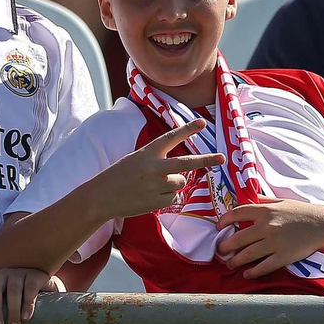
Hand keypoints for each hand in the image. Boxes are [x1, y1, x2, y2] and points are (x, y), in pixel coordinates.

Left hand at [0, 267, 62, 323]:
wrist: (44, 288)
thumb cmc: (19, 299)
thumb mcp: (5, 303)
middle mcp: (3, 274)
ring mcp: (19, 274)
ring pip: (13, 288)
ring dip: (13, 310)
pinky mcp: (35, 276)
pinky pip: (30, 287)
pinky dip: (28, 303)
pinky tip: (26, 316)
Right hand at [93, 119, 224, 219]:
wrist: (101, 197)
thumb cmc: (119, 176)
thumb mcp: (135, 160)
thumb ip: (158, 161)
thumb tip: (183, 173)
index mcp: (147, 152)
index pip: (171, 138)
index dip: (187, 129)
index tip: (203, 122)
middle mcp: (154, 167)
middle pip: (186, 163)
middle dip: (206, 160)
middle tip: (222, 158)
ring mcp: (156, 185)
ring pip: (179, 183)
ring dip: (171, 185)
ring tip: (150, 187)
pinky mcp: (157, 201)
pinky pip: (173, 198)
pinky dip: (165, 198)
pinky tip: (149, 196)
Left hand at [216, 197, 323, 278]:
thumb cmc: (302, 212)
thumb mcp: (282, 201)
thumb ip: (264, 201)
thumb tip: (249, 198)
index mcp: (265, 210)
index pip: (237, 213)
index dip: (224, 221)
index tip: (218, 228)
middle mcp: (267, 226)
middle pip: (238, 238)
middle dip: (225, 247)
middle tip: (220, 251)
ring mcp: (275, 242)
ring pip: (247, 255)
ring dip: (235, 261)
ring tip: (230, 264)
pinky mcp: (283, 256)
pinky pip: (263, 267)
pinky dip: (252, 272)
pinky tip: (247, 274)